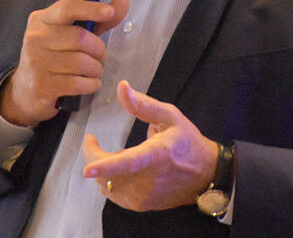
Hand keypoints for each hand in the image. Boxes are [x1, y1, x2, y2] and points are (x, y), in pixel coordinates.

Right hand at [0, 0, 128, 126]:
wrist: (25, 90)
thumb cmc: (52, 58)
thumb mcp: (71, 35)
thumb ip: (97, 20)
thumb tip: (122, 3)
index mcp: (42, 19)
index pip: (67, 8)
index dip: (91, 9)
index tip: (109, 12)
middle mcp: (35, 38)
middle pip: (80, 38)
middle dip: (99, 49)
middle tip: (101, 57)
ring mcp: (36, 62)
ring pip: (81, 63)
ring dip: (96, 69)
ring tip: (95, 71)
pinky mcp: (41, 85)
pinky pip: (78, 83)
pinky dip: (91, 84)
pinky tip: (90, 83)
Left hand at [81, 80, 217, 211]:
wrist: (206, 174)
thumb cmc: (186, 141)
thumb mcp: (170, 116)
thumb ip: (143, 104)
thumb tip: (121, 87)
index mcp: (156, 155)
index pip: (128, 163)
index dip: (106, 166)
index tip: (86, 170)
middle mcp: (148, 180)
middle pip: (108, 174)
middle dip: (93, 155)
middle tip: (93, 141)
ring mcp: (144, 196)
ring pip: (106, 185)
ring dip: (103, 168)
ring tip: (118, 154)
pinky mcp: (140, 206)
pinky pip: (113, 193)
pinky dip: (109, 180)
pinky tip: (121, 170)